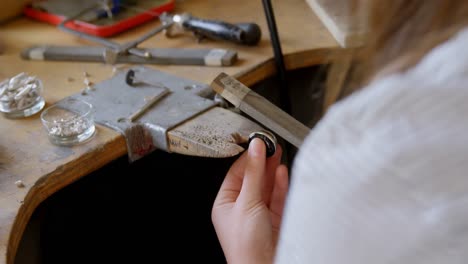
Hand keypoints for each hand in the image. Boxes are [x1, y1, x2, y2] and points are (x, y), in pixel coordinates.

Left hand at [212, 138, 288, 263]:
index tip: (257, 142)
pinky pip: (277, 198)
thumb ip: (254, 173)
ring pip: (266, 187)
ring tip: (278, 152)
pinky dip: (280, 184)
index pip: (235, 173)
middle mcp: (241, 209)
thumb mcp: (247, 202)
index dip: (247, 157)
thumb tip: (255, 149)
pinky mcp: (275, 220)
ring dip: (271, 170)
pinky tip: (282, 171)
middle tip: (270, 144)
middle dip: (261, 161)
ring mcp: (258, 214)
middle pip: (252, 179)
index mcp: (225, 204)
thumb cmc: (245, 245)